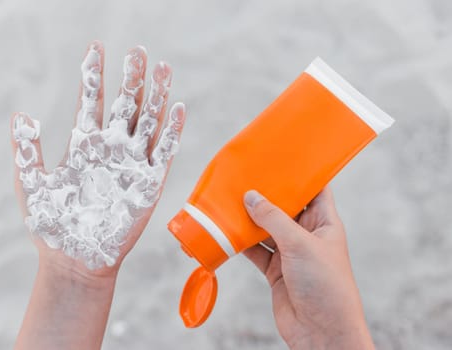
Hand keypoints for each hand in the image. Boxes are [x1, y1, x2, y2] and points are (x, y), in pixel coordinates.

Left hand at [10, 42, 184, 274]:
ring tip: (163, 67)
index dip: (94, 74)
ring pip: (148, 121)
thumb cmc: (52, 226)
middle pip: (125, 104)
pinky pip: (164, 152)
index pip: (91, 100)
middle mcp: (110, 148)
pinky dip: (172, 131)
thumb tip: (20, 114)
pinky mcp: (149, 183)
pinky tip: (176, 108)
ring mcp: (132, 163)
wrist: (75, 260)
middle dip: (132, 77)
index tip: (96, 48)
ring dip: (156, 95)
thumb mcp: (32, 184)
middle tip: (138, 51)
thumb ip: (27, 150)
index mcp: (83, 144)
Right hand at [243, 187, 374, 349]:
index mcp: (324, 222)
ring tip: (230, 201)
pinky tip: (228, 232)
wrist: (322, 332)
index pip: (314, 189)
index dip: (300, 173)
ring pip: (266, 228)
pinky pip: (256, 250)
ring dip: (250, 218)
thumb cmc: (326, 286)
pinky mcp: (275, 270)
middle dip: (266, 194)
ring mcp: (290, 253)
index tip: (280, 157)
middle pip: (284, 207)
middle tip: (246, 176)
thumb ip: (274, 219)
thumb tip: (251, 196)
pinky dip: (242, 243)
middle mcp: (306, 235)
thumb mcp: (300, 245)